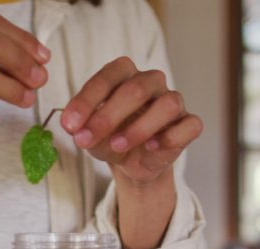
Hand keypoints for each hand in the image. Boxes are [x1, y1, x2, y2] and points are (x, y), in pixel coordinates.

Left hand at [60, 57, 201, 186]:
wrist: (131, 162)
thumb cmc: (108, 137)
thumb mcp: (88, 133)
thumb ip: (81, 128)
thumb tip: (75, 129)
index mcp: (123, 74)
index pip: (107, 77)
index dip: (86, 101)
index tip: (69, 125)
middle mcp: (150, 82)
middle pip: (136, 89)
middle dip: (108, 116)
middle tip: (85, 139)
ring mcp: (173, 101)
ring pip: (167, 104)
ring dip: (140, 127)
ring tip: (118, 145)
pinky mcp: (188, 123)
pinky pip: (189, 125)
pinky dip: (170, 137)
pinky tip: (151, 147)